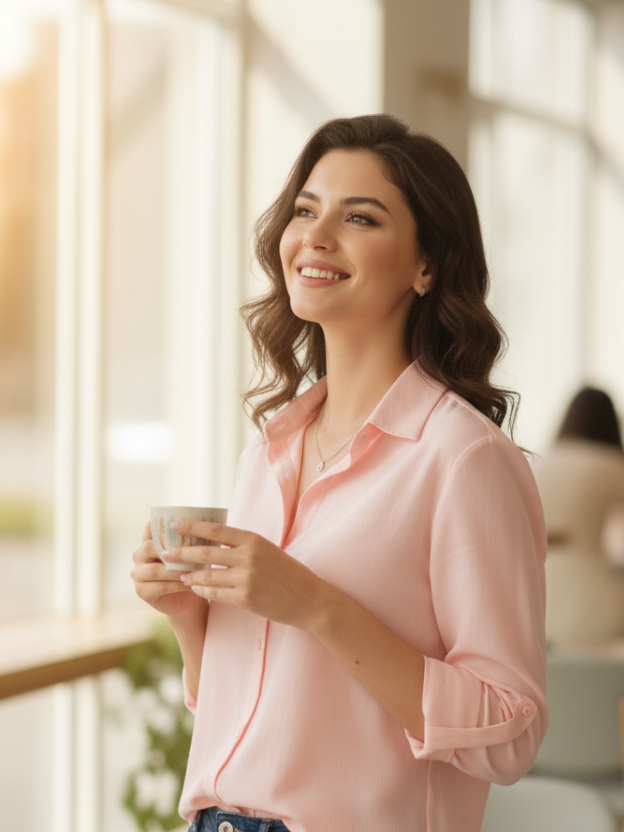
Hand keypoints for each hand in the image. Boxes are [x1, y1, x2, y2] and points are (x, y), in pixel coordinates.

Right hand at [131, 522, 207, 620]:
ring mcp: (137, 574)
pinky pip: (159, 587)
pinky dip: (176, 585)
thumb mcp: (193, 551)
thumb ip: (190, 538)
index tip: (179, 524)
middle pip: (147, 547)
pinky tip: (190, 584)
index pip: (150, 528)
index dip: (161, 525)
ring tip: (194, 571)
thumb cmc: (192, 569)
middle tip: (190, 551)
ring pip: (154, 570)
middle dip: (169, 550)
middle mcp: (139, 555)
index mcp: (149, 541)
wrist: (190, 599)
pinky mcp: (141, 591)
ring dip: (175, 571)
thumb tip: (205, 521)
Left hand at [161, 521, 328, 629]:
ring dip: (189, 574)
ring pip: (207, 575)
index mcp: (253, 540)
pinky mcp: (246, 598)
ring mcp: (247, 578)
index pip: (215, 530)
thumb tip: (213, 537)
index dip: (192, 527)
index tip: (173, 525)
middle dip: (182, 552)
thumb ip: (242, 544)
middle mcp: (249, 557)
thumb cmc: (286, 572)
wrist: (308, 598)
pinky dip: (202, 590)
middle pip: (206, 552)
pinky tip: (194, 587)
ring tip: (176, 572)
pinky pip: (215, 594)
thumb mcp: (267, 549)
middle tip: (164, 552)